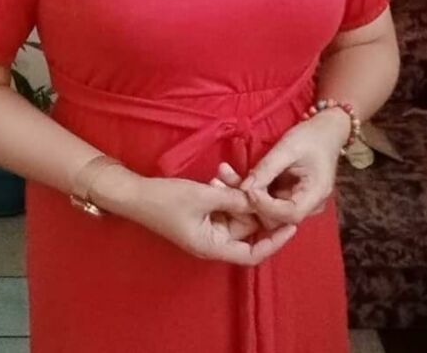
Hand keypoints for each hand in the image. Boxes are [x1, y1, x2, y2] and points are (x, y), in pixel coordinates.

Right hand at [124, 175, 296, 265]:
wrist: (135, 194)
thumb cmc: (166, 200)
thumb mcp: (203, 196)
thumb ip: (233, 199)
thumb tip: (259, 200)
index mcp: (213, 246)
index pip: (251, 254)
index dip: (273, 241)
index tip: (291, 225)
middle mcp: (212, 241)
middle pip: (244, 229)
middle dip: (251, 205)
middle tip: (257, 183)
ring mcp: (206, 227)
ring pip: (233, 214)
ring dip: (235, 194)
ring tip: (227, 173)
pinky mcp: (200, 214)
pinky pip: (221, 206)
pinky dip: (224, 192)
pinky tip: (220, 174)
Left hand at [234, 109, 349, 229]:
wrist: (325, 131)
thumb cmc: (311, 136)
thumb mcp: (288, 148)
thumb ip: (267, 169)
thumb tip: (244, 188)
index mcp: (316, 194)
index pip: (289, 214)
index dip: (265, 206)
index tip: (246, 190)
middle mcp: (309, 205)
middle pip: (276, 217)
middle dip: (250, 202)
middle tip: (224, 183)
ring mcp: (299, 202)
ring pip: (269, 210)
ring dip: (247, 196)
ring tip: (222, 178)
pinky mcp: (289, 197)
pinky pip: (269, 200)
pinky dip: (253, 191)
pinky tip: (234, 178)